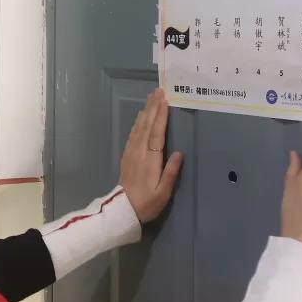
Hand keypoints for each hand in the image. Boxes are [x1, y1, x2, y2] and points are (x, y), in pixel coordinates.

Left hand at [119, 89, 183, 223]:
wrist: (123, 210)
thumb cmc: (147, 203)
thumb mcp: (163, 192)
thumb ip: (171, 172)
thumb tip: (179, 153)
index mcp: (151, 159)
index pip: (156, 133)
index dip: (161, 116)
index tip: (165, 100)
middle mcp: (140, 152)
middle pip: (146, 125)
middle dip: (153, 107)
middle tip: (158, 91)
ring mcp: (132, 152)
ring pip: (139, 127)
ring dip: (145, 111)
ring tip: (151, 98)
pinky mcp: (127, 155)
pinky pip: (133, 133)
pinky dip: (138, 122)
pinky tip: (140, 116)